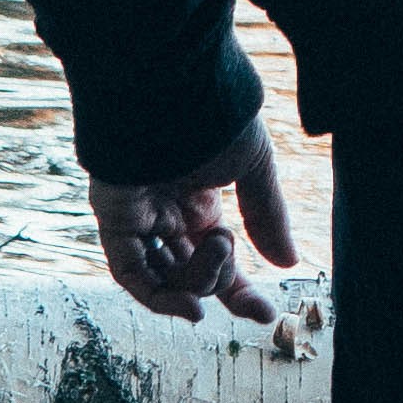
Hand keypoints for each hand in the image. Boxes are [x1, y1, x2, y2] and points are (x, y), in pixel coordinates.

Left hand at [91, 123, 297, 322]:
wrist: (175, 88)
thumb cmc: (214, 117)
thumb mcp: (254, 168)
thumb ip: (268, 217)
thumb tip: (288, 263)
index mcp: (199, 200)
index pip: (215, 257)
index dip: (237, 289)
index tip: (264, 314)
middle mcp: (166, 213)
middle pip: (189, 273)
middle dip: (221, 289)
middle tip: (247, 288)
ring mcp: (139, 217)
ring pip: (165, 276)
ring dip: (198, 282)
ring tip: (220, 252)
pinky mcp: (114, 218)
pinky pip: (130, 272)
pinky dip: (158, 296)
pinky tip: (192, 307)